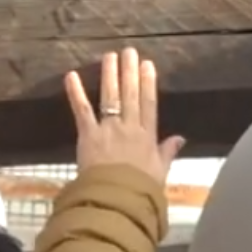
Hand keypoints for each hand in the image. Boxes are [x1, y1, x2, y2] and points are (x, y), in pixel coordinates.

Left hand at [64, 47, 183, 182]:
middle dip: (130, 71)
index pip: (149, 104)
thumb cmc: (140, 191)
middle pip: (131, 94)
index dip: (148, 83)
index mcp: (147, 137)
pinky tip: (71, 75)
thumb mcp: (160, 172)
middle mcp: (129, 127)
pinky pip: (82, 110)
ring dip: (110, 75)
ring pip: (110, 96)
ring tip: (109, 56)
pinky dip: (75, 93)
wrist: (117, 200)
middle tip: (129, 51)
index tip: (147, 65)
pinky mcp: (89, 135)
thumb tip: (180, 138)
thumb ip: (168, 152)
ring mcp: (109, 129)